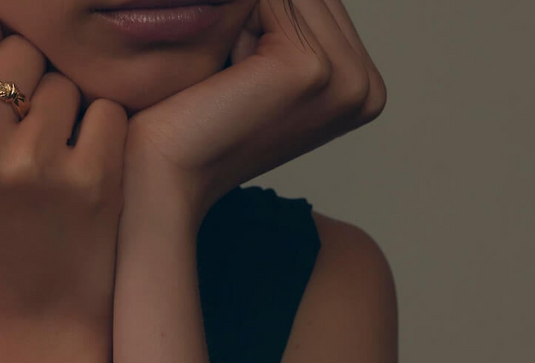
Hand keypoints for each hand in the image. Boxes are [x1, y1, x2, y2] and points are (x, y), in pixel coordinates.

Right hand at [0, 0, 128, 348]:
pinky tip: (83, 184)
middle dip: (34, 87)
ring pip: (67, 79)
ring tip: (51, 174)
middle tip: (28, 151)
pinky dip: (104, 141)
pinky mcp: (88, 182)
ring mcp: (29, 163)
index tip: (3, 101)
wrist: (32, 327)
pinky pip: (108, 111)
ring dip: (70, 116)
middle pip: (23, 46)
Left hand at [122, 0, 386, 227]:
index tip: (246, 77)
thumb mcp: (263, 62)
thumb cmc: (198, 123)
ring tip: (232, 78)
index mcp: (366, 89)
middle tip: (235, 79)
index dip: (269, 22)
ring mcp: (347, 80)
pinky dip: (234, 21)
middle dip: (262, 17)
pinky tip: (227, 75)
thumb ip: (292, 19)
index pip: (320, 2)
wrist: (167, 173)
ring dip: (247, 19)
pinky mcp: (311, 68)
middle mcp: (367, 89)